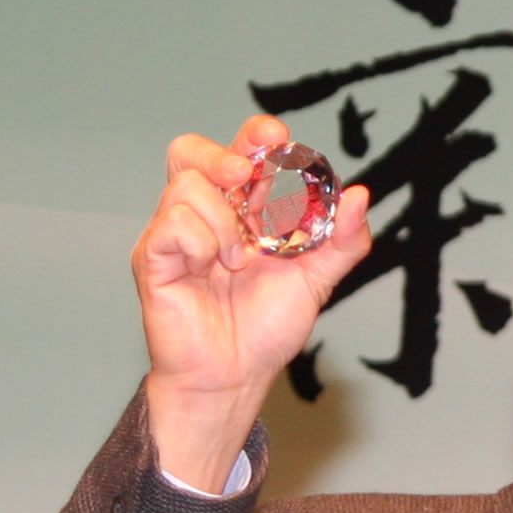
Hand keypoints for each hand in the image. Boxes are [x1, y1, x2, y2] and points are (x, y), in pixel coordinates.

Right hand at [134, 117, 374, 490]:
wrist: (236, 376)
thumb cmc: (265, 329)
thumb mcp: (316, 280)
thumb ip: (343, 241)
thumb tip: (360, 196)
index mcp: (240, 210)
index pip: (239, 152)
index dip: (254, 136)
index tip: (277, 138)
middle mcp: (203, 215)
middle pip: (191, 150)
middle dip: (222, 153)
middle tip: (245, 177)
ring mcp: (174, 234)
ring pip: (187, 186)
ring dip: (222, 220)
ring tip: (237, 260)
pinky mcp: (152, 257)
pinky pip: (171, 224)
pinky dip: (200, 241)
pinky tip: (211, 268)